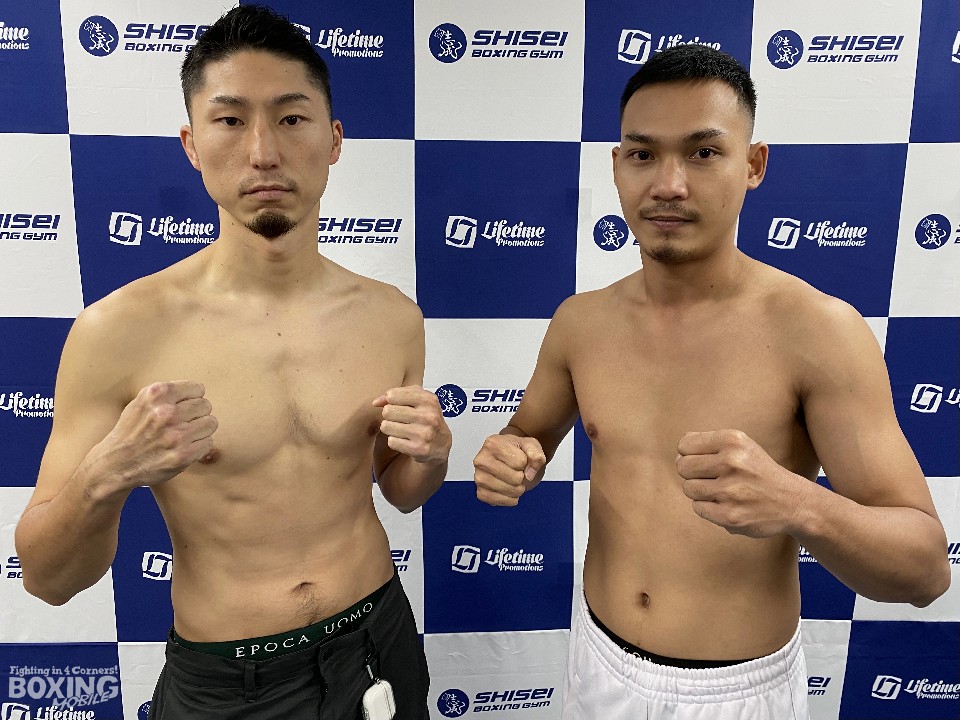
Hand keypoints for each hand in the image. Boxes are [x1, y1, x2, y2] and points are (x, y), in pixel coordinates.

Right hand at [99, 381, 217, 489]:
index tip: (185, 407)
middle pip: (206, 405)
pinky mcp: (183, 455)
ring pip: (211, 423)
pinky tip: (185, 447)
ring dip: (201, 430)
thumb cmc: (131, 431)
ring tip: (185, 435)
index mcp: (157, 394)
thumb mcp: (141, 402)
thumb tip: (198, 391)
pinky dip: (199, 445)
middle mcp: (167, 412)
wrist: (116, 464)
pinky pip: (208, 442)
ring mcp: (176, 435)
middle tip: (184, 423)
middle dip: (197, 414)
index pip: (198, 389)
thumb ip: (167, 393)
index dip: (192, 399)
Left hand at [373, 386, 450, 464]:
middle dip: (389, 415)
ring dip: (390, 429)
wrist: (441, 444)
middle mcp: (428, 416)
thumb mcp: (418, 399)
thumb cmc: (427, 418)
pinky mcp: (418, 449)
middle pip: (387, 411)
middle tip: (399, 419)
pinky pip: (391, 441)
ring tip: (401, 429)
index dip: (390, 400)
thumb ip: (396, 394)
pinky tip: (405, 440)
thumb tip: (376, 402)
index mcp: (428, 400)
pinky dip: (395, 441)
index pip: (393, 395)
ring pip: (387, 426)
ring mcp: (424, 433)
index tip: (396, 404)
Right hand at [474, 435, 545, 506]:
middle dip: (522, 477)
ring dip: (517, 489)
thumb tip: (529, 475)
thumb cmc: (516, 451)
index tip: (519, 459)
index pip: (520, 462)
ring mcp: (479, 478)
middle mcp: (481, 460)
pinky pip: (502, 501)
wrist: (506, 458)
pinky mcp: (481, 493)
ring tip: (513, 480)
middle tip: (516, 471)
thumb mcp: (531, 445)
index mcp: (493, 444)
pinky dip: (510, 499)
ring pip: (510, 491)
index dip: (525, 462)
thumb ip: (536, 455)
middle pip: (515, 479)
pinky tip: (508, 490)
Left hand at [676, 429, 809, 537]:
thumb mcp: (740, 446)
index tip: (703, 460)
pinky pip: (698, 508)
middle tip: (711, 477)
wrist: (792, 502)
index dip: (689, 454)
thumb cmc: (758, 471)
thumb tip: (677, 457)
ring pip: (689, 488)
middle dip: (692, 473)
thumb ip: (707, 445)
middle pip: (683, 467)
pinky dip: (707, 507)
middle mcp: (732, 462)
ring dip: (700, 491)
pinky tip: (725, 504)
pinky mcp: (730, 515)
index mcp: (733, 441)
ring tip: (720, 491)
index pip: (685, 444)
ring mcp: (731, 490)